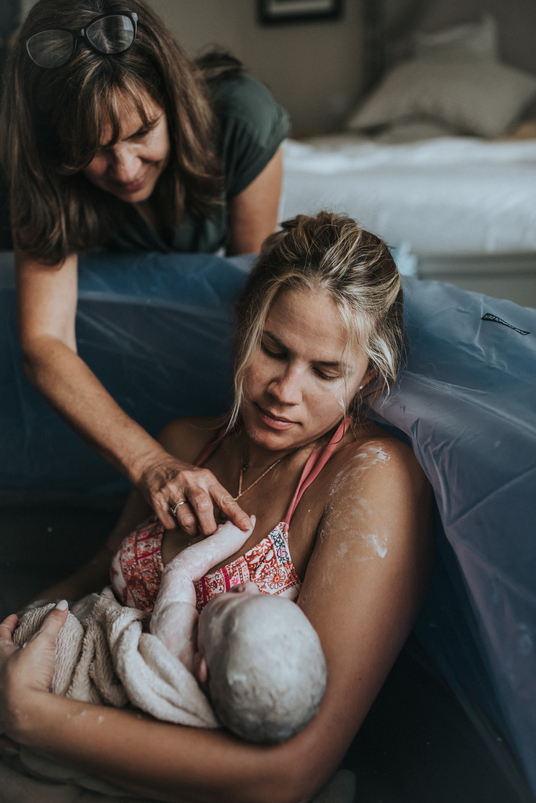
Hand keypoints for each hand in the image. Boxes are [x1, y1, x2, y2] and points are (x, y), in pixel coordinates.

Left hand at [0, 603, 68, 739]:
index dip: (8, 624)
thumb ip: (51, 622)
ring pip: (2, 673)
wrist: (25, 711)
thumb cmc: (26, 675)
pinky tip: (24, 689)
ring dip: (11, 666)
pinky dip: (13, 689)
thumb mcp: (42, 643)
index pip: (0, 633)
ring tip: (25, 662)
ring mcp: (0, 689)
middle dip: (9, 645)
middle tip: (19, 638)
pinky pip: (7, 694)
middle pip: (0, 653)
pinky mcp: (6, 706)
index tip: (14, 618)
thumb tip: (61, 605)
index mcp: (0, 654)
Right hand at [138, 454, 250, 535]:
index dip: (237, 514)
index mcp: (206, 478)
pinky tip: (176, 520)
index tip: (246, 527)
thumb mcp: (201, 479)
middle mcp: (190, 482)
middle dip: (209, 528)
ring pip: (187, 521)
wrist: (152, 465)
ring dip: (192, 531)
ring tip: (192, 527)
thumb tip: (231, 522)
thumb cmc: (183, 478)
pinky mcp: (157, 500)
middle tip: (209, 532)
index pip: (224, 498)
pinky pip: (170, 525)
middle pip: (204, 509)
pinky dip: (176, 528)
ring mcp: (172, 490)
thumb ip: (215, 497)